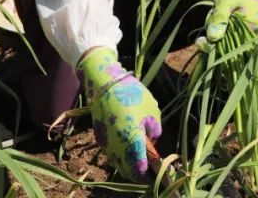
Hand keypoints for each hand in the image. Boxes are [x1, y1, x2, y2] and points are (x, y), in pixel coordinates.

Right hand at [77, 48, 161, 181]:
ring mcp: (106, 144)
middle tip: (150, 169)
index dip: (149, 174)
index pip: (140, 169)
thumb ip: (155, 131)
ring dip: (129, 165)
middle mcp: (117, 147)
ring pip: (118, 164)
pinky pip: (112, 155)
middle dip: (139, 173)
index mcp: (132, 141)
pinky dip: (120, 157)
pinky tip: (128, 150)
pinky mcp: (100, 139)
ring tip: (140, 160)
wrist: (105, 84)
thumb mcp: (152, 112)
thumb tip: (151, 142)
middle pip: (128, 171)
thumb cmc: (132, 95)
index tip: (158, 173)